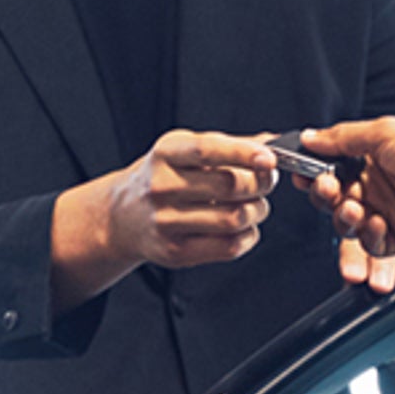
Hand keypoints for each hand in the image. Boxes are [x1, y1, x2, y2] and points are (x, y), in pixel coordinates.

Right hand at [49, 131, 285, 308]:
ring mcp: (166, 222)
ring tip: (255, 206)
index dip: (243, 153)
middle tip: (266, 182)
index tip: (269, 158)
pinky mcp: (175, 252)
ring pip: (234, 218)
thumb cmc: (163, 178)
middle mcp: (162, 186)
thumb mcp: (185, 149)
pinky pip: (228, 247)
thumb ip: (228, 145)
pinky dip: (248, 236)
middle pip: (230, 186)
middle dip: (261, 184)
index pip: (208, 150)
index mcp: (166, 154)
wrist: (123, 216)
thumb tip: (272, 141)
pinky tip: (243, 228)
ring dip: (257, 211)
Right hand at [304, 118, 394, 284]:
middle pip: (335, 200)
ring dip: (346, 220)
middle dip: (327, 197)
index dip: (316, 175)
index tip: (305, 176)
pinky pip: (373, 246)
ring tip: (358, 212)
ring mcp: (390, 212)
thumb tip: (310, 137)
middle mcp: (378, 185)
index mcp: (372, 156)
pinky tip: (379, 225)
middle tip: (330, 191)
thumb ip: (341, 138)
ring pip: (349, 226)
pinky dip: (370, 239)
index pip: (332, 168)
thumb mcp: (383, 133)